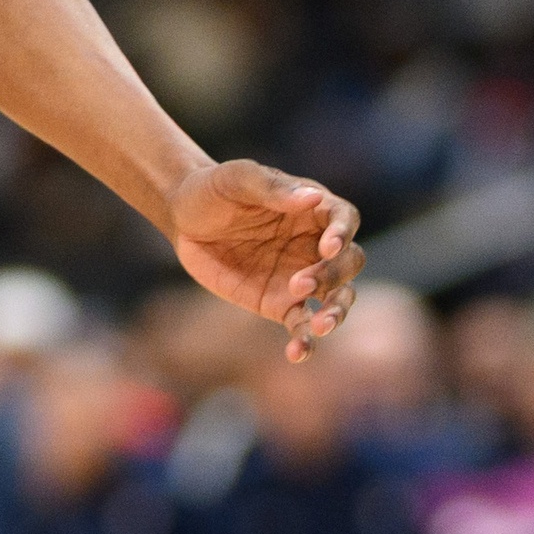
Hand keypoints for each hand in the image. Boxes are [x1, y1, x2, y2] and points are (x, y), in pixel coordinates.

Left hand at [166, 158, 364, 362]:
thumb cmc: (214, 189)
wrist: (184, 218)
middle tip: (300, 284)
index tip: (328, 247)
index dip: (343, 233)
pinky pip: (301, 325)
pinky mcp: (281, 303)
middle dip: (333, 276)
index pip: (345, 220)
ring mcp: (303, 275)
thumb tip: (312, 197)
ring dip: (335, 313)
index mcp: (314, 209)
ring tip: (318, 326)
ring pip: (337, 298)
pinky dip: (305, 341)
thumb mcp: (237, 179)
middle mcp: (316, 244)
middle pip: (349, 262)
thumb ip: (271, 188)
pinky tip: (298, 353)